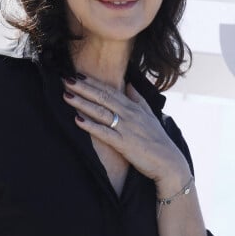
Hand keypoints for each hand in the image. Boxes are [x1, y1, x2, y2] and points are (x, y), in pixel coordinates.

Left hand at [62, 74, 190, 190]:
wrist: (168, 161)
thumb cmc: (157, 139)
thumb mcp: (149, 115)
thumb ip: (138, 99)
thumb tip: (129, 84)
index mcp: (133, 107)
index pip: (110, 90)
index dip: (93, 82)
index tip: (77, 74)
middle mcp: (128, 114)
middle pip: (102, 97)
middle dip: (83, 88)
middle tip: (66, 79)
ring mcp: (125, 128)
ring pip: (100, 112)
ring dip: (82, 103)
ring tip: (66, 95)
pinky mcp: (123, 143)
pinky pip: (104, 133)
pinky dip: (90, 126)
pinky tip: (77, 120)